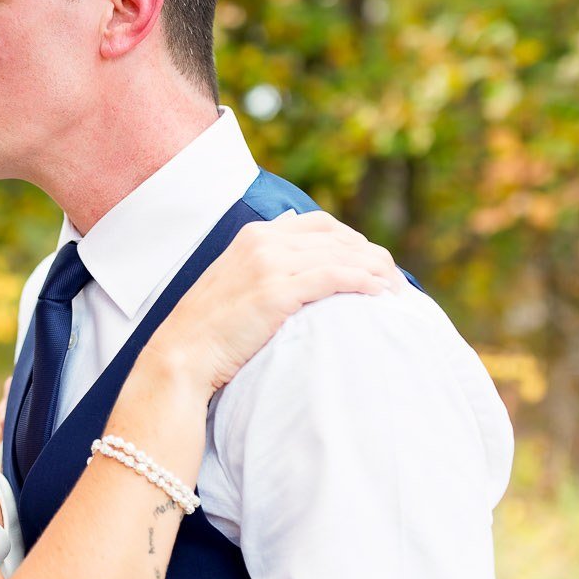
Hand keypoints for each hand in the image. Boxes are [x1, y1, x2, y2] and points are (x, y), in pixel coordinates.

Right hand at [153, 210, 398, 389]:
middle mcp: (263, 241)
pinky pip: (333, 278)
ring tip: (396, 288)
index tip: (370, 261)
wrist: (182, 354)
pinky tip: (379, 292)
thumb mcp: (234, 276)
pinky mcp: (276, 292)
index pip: (319, 224)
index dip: (352, 240)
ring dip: (375, 269)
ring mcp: (269, 264)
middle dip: (372, 255)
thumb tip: (295, 232)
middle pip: (336, 238)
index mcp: (254, 235)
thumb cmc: (210, 327)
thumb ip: (265, 255)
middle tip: (394, 278)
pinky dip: (363, 282)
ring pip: (340, 255)